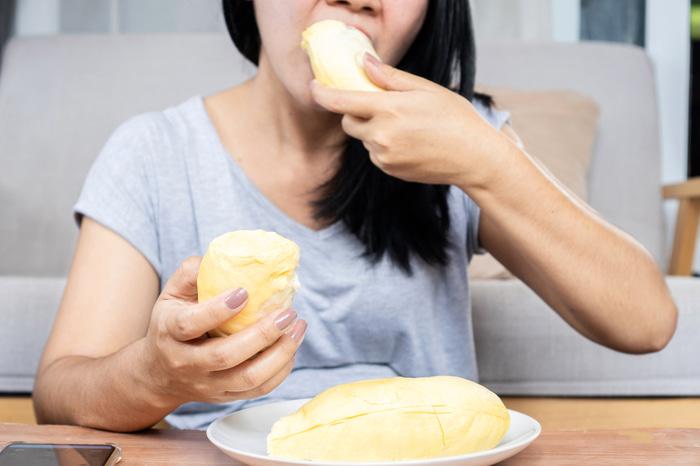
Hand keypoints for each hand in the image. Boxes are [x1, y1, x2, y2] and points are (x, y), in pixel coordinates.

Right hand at [141, 256, 306, 406]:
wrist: (159, 375)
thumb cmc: (171, 324)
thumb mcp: (171, 295)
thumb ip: (192, 274)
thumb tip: (220, 257)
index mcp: (170, 333)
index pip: (190, 324)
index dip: (218, 309)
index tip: (245, 292)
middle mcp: (186, 363)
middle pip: (225, 356)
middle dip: (262, 334)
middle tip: (288, 312)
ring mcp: (207, 385)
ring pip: (248, 378)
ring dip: (280, 353)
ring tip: (298, 327)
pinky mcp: (225, 397)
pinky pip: (259, 389)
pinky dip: (282, 369)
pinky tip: (291, 345)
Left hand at [310, 53, 508, 188]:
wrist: (473, 157)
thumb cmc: (455, 118)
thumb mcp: (425, 89)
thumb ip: (390, 77)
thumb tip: (363, 63)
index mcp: (388, 110)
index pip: (341, 102)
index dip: (322, 94)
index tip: (315, 87)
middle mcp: (381, 136)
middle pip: (348, 123)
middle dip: (355, 113)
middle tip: (381, 107)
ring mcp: (384, 157)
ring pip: (364, 140)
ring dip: (373, 131)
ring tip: (407, 128)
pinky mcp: (389, 171)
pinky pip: (376, 155)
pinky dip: (384, 147)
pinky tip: (410, 143)